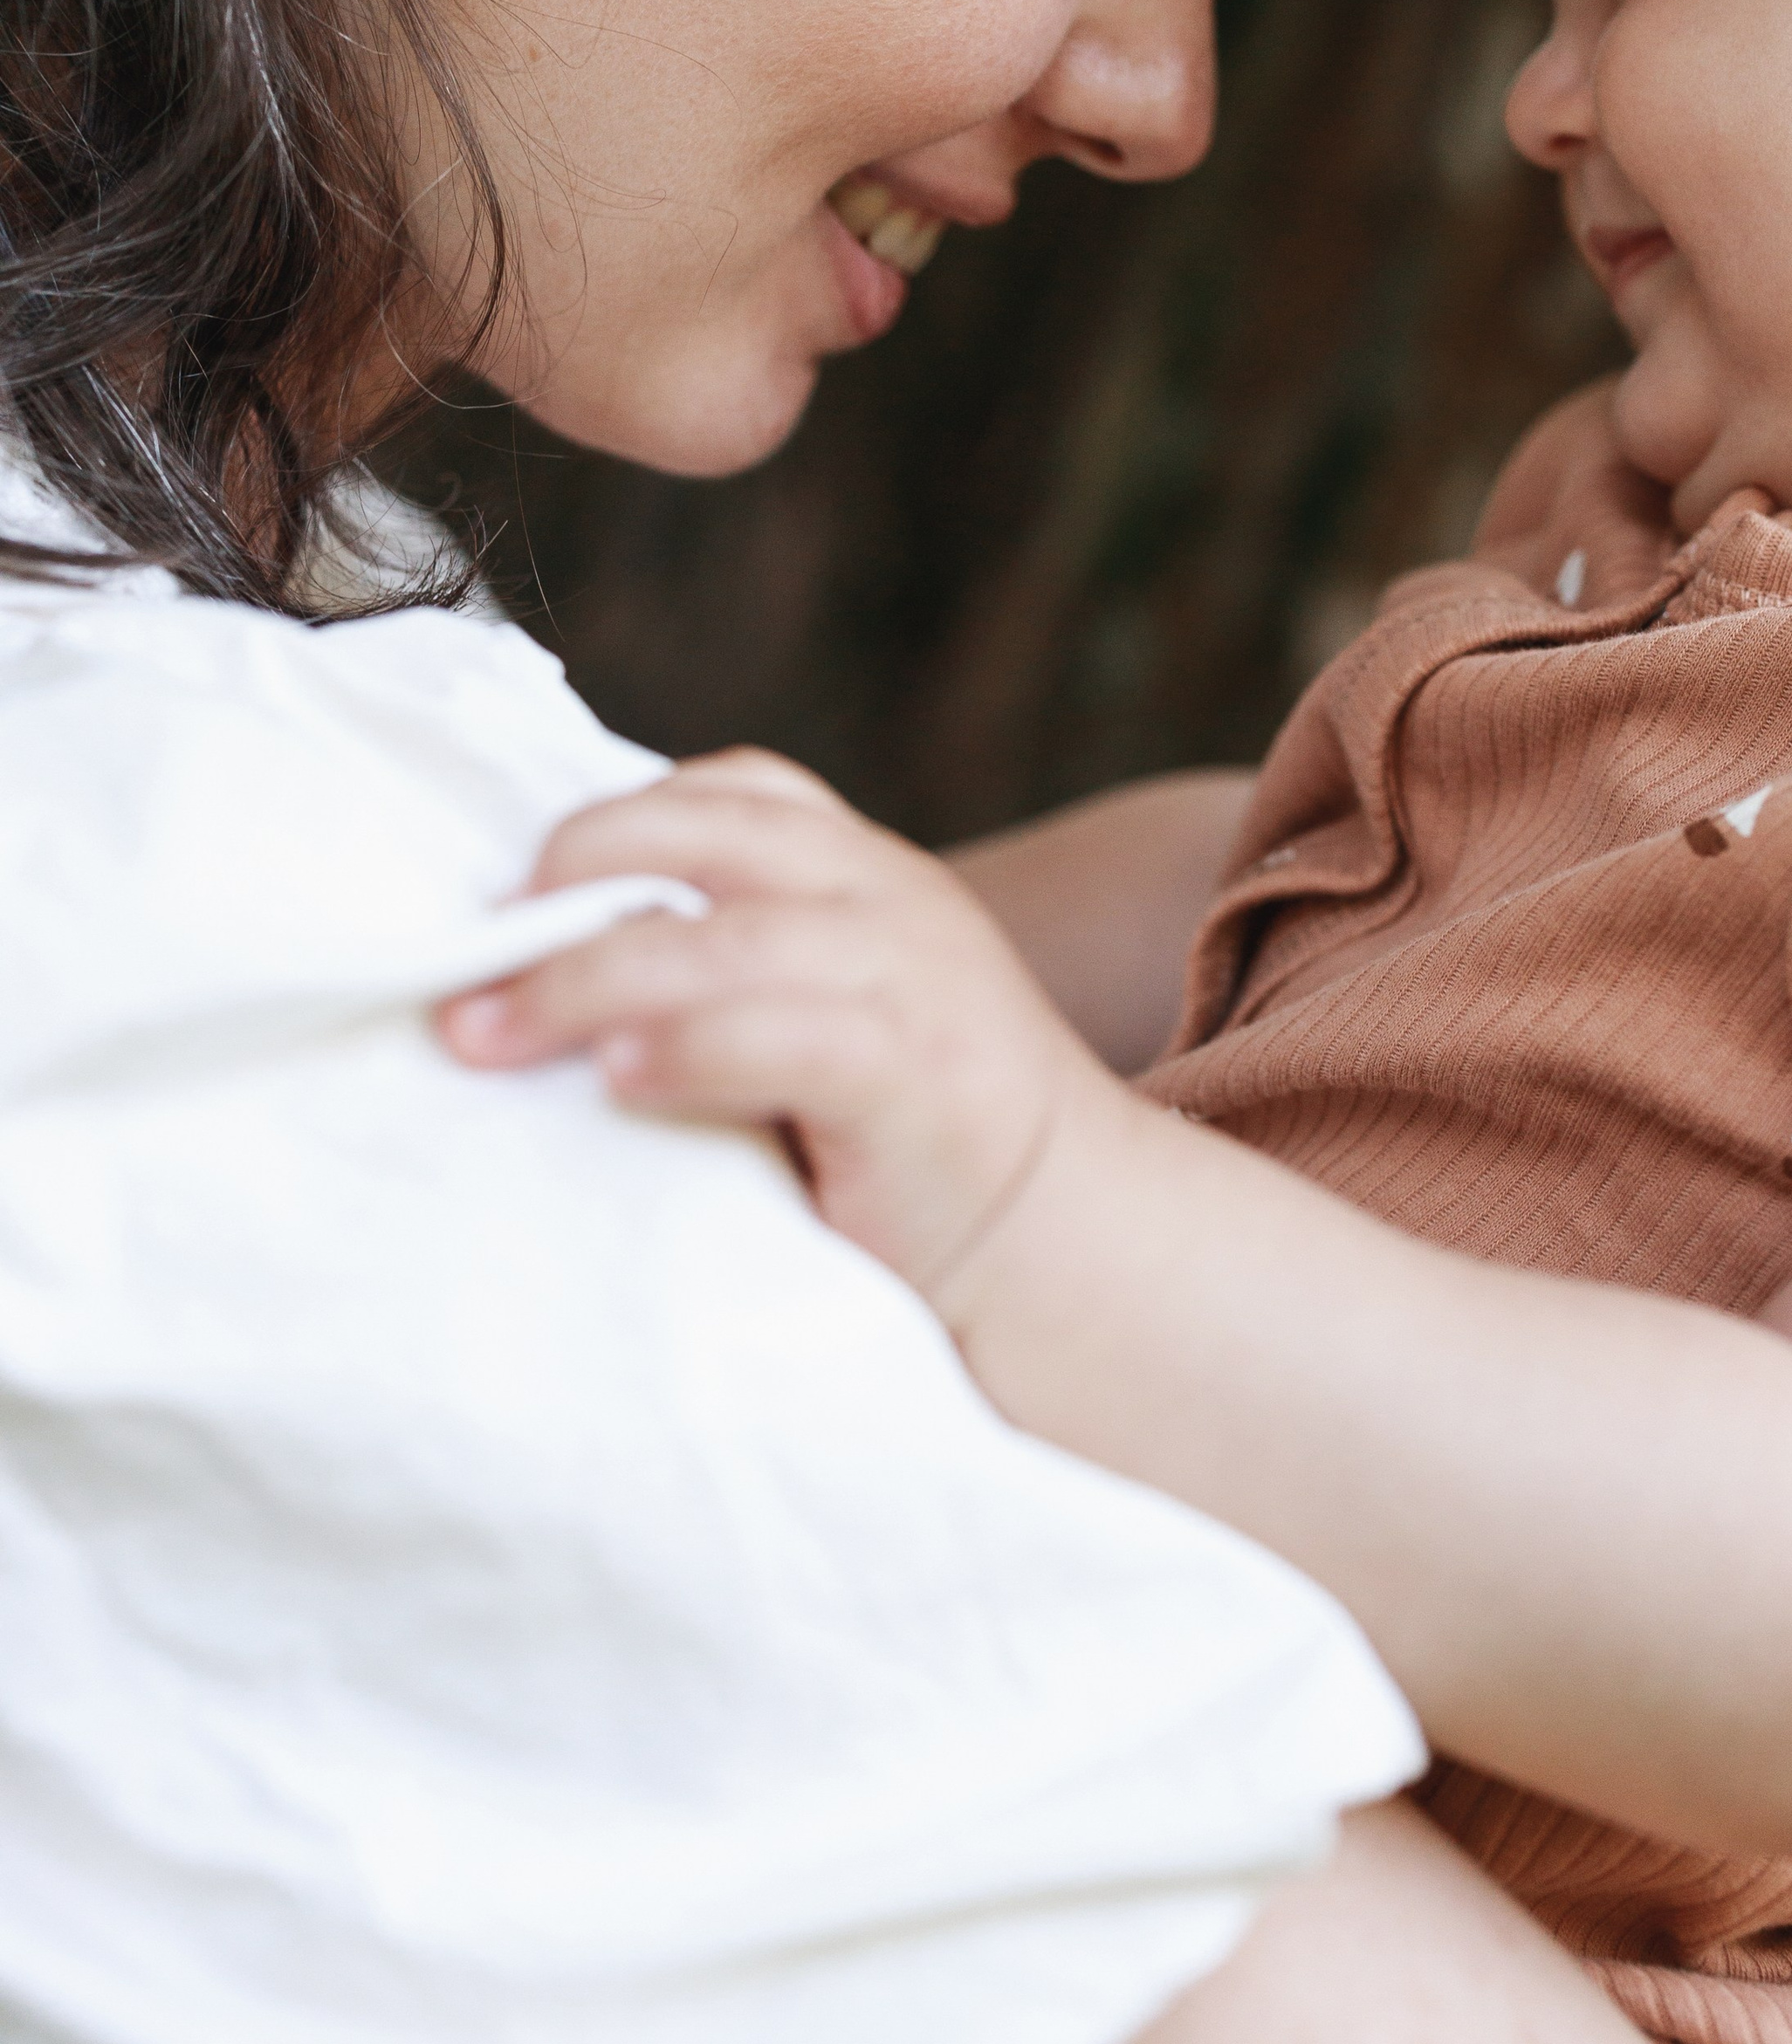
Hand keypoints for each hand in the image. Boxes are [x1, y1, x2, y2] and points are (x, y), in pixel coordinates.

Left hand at [438, 751, 1120, 1308]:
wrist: (1073, 1251)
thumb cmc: (912, 1150)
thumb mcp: (832, 1020)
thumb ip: (736, 978)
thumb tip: (539, 974)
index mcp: (871, 876)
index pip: (739, 792)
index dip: (617, 817)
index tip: (513, 884)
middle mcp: (895, 904)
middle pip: (714, 835)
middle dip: (573, 874)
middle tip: (467, 946)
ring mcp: (915, 983)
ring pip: (726, 936)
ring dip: (585, 979)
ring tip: (485, 1032)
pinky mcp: (920, 1077)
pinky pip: (787, 1035)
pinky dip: (689, 1048)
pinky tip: (617, 1081)